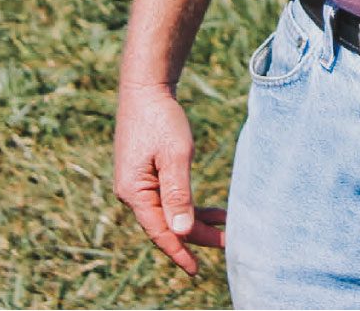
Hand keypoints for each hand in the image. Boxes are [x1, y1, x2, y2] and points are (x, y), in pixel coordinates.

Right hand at [113, 82, 226, 275]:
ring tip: (227, 226)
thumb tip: (181, 232)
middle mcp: (131, 192)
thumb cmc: (161, 119)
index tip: (197, 271)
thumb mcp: (175, 156)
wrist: (146, 88)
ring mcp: (137, 183)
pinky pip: (168, 198)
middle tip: (228, 243)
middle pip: (166, 224)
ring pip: (169, 212)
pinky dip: (189, 205)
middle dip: (197, 236)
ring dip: (197, 220)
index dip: (180, 252)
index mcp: (133, 192)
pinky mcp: (145, 174)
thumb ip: (178, 195)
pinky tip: (212, 209)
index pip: (159, 232)